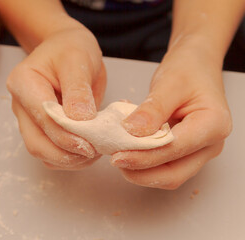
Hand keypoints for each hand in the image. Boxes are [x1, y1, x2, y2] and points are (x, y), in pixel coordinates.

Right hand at [7, 25, 106, 169]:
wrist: (68, 50)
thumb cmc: (71, 49)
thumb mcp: (77, 60)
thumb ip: (77, 89)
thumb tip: (80, 120)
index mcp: (23, 83)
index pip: (42, 117)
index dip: (66, 135)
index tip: (91, 144)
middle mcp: (21, 105)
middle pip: (36, 143)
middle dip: (66, 154)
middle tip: (95, 152)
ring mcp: (29, 119)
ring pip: (43, 152)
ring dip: (69, 160)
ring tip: (95, 152)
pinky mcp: (41, 129)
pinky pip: (51, 153)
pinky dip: (69, 159)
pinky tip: (89, 151)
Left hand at [111, 39, 231, 188]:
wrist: (194, 66)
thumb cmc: (187, 70)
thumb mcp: (169, 83)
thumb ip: (152, 109)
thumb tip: (132, 132)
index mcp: (213, 124)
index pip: (175, 149)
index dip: (145, 156)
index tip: (118, 155)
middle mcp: (209, 144)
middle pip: (174, 174)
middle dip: (142, 172)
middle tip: (115, 160)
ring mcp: (197, 151)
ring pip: (168, 175)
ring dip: (141, 171)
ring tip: (119, 155)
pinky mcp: (184, 152)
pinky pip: (163, 165)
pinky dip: (143, 162)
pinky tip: (128, 149)